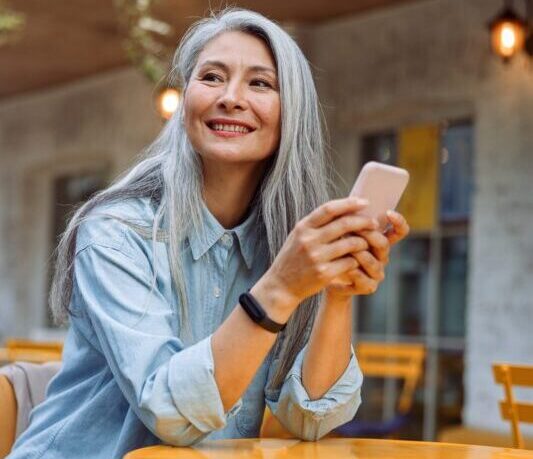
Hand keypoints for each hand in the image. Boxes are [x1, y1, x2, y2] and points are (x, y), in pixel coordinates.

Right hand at [252, 197, 376, 321]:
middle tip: (374, 223)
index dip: (349, 203)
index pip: (329, 209)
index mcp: (303, 227)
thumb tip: (342, 209)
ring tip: (365, 243)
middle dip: (363, 221)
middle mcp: (309, 240)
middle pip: (344, 224)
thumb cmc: (293, 258)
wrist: (281, 286)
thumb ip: (316, 224)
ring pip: (351, 243)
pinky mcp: (324, 273)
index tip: (364, 202)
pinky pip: (349, 262)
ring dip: (363, 242)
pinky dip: (356, 260)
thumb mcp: (298, 236)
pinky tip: (357, 260)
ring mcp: (316, 257)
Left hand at [325, 210, 409, 300]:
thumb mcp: (341, 232)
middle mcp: (382, 256)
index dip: (399, 222)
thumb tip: (352, 199)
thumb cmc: (334, 249)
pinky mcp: (367, 286)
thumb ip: (350, 219)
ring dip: (359, 254)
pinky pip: (363, 279)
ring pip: (373, 262)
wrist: (325, 276)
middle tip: (353, 228)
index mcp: (379, 241)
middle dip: (368, 235)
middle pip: (383, 244)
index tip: (389, 212)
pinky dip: (352, 272)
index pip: (399, 231)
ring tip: (344, 248)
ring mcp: (376, 272)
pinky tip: (342, 268)